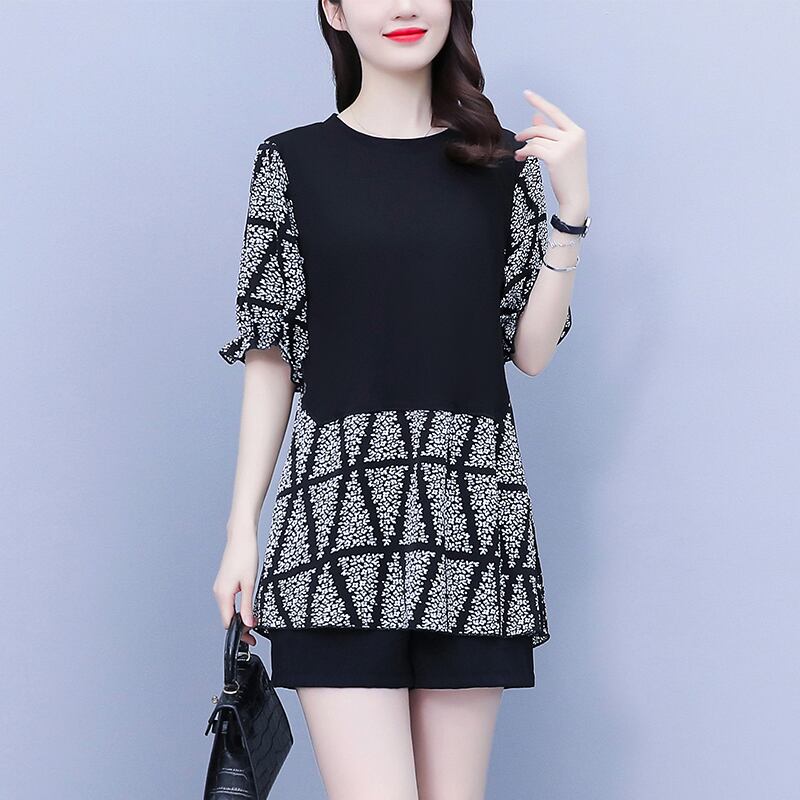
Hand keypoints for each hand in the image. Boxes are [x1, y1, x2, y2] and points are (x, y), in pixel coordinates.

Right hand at [212, 527, 259, 645]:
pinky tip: (247, 606)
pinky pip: (229, 600)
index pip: (228, 623)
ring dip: (239, 617)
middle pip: (227, 617)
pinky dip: (237, 607)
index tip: (251, 639)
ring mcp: (220, 587)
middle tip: (255, 632)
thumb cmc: (245, 555)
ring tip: (253, 620)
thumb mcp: (250, 583)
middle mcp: (218, 592)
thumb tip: (249, 624)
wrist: (241, 536)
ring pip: (228, 609)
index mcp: (223, 594)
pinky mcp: (225, 582)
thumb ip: (248, 605)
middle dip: (240, 627)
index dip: (239, 633)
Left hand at [513, 89, 589, 213]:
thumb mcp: (561, 151)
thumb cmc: (568, 176)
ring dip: (525, 145)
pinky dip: (524, 152)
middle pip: (542, 128)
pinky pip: (534, 149)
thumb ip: (549, 134)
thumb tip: (536, 117)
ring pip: (537, 139)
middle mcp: (573, 136)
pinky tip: (520, 157)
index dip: (540, 102)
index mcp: (577, 132)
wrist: (575, 197)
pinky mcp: (555, 157)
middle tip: (518, 139)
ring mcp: (566, 146)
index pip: (555, 113)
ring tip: (520, 153)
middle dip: (527, 133)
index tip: (527, 94)